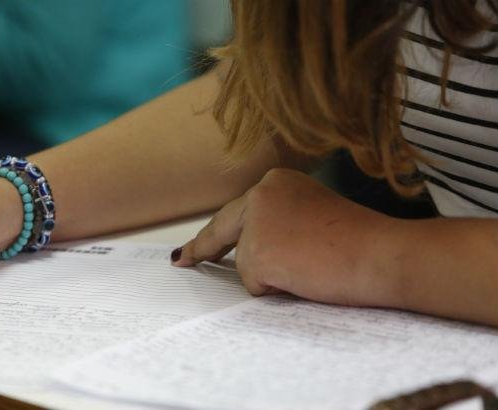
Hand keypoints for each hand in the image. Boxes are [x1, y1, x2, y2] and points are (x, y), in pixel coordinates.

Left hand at [172, 168, 399, 306]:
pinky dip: (279, 289)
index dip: (214, 234)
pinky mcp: (257, 253)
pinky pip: (257, 285)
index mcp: (276, 183)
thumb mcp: (312, 217)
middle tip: (182, 260)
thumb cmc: (361, 241)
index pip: (236, 212)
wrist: (384, 253)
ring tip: (313, 267)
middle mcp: (260, 194)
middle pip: (227, 233)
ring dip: (274, 276)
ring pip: (247, 265)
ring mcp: (256, 223)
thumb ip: (280, 224)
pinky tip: (306, 276)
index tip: (189, 248)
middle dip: (204, 249)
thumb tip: (251, 252)